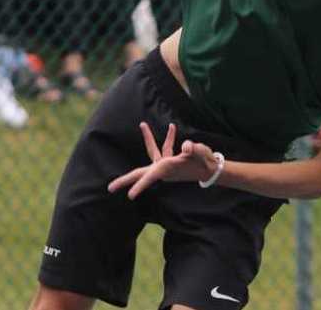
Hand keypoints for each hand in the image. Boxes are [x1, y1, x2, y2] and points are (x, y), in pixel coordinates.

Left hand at [107, 122, 221, 199]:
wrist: (211, 169)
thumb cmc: (205, 162)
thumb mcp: (200, 154)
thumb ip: (193, 149)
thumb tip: (186, 147)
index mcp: (167, 169)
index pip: (150, 176)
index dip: (140, 185)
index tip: (129, 196)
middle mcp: (164, 169)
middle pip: (140, 173)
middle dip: (126, 179)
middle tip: (109, 188)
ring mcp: (166, 165)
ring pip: (152, 153)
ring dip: (148, 138)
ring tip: (143, 124)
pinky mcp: (170, 161)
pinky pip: (165, 148)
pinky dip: (168, 138)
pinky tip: (172, 128)